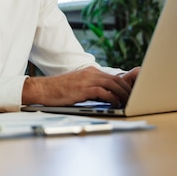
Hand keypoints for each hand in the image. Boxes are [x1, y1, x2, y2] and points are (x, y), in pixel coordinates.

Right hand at [22, 66, 138, 106]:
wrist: (43, 89)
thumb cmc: (58, 90)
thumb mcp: (77, 85)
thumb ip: (91, 87)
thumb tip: (105, 96)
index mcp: (90, 71)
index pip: (112, 77)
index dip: (124, 86)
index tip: (130, 94)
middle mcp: (90, 73)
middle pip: (116, 80)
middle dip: (127, 90)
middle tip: (133, 100)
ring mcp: (87, 80)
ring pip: (112, 84)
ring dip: (123, 94)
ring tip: (127, 103)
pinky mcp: (83, 89)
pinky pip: (103, 92)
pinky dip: (112, 98)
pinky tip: (115, 104)